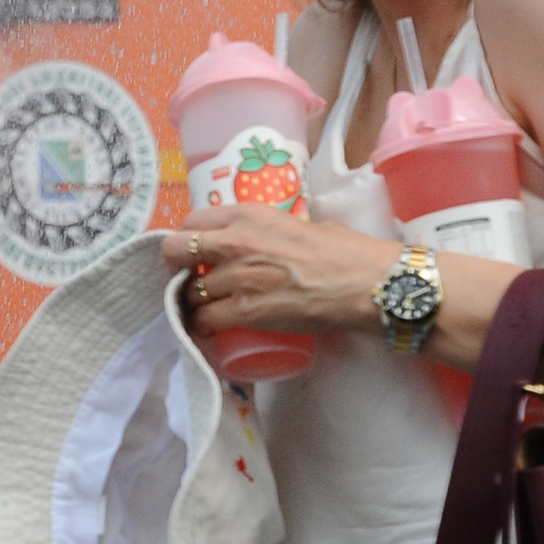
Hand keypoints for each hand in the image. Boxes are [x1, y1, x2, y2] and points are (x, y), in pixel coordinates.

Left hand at [165, 205, 401, 336]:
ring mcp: (238, 277)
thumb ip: (272, 229)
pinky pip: (204, 320)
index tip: (194, 252)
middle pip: (176, 252)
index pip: (192, 221)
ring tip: (204, 309)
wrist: (367, 285)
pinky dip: (201, 327)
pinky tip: (207, 329)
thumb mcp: (301, 224)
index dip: (189, 239)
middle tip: (191, 280)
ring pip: (190, 292)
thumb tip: (262, 237)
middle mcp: (237, 241)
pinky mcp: (245, 311)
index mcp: (249, 214)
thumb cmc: (346, 253)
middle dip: (178, 268)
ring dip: (193, 302)